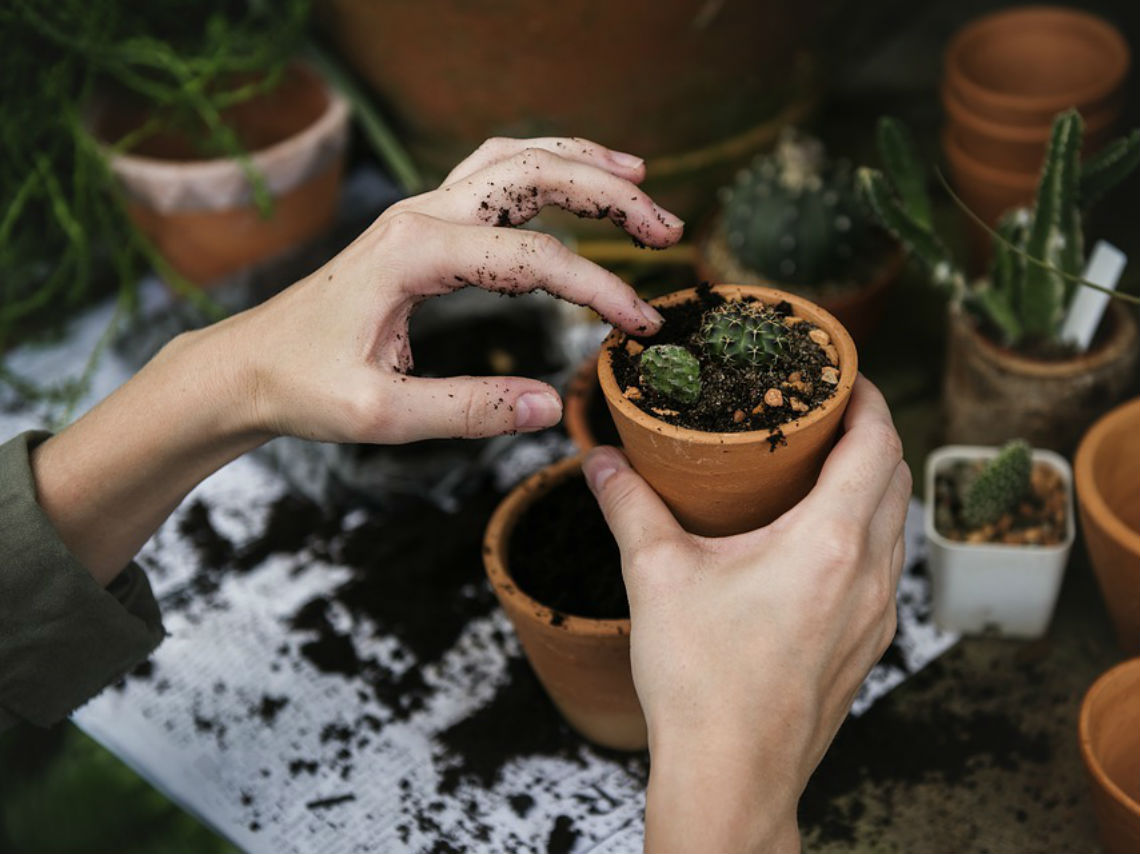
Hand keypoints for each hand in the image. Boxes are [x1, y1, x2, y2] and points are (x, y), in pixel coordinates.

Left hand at [211, 136, 682, 443]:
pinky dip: (542, 170)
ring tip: (639, 178)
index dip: (599, 289)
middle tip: (667, 227)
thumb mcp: (382, 415)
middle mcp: (420, 215)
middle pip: (533, 174)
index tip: (641, 326)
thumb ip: (469, 410)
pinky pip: (491, 176)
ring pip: (513, 160)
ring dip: (580, 164)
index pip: (534, 259)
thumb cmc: (302, 387)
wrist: (246, 366)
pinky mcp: (420, 226)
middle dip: (610, 193)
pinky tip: (572, 183)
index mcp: (414, 253)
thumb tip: (551, 406)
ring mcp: (419, 212)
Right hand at [583, 376, 909, 852]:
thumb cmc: (701, 682)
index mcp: (830, 542)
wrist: (732, 777)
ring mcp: (877, 616)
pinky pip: (885, 568)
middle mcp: (870, 574)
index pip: (878, 443)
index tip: (842, 374)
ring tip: (820, 468)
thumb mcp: (656, 576)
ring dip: (872, 484)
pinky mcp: (867, 647)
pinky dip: (866, 533)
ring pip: (896, 525)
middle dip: (871, 434)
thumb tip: (600, 460)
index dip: (868, 398)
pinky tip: (817, 541)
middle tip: (824, 413)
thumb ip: (628, 505)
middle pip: (897, 478)